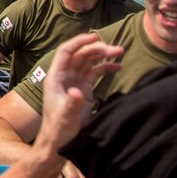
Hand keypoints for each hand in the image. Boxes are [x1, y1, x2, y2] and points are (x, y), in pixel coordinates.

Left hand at [37, 33, 123, 151]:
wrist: (59, 141)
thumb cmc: (58, 129)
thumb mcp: (65, 117)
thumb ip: (72, 104)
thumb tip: (78, 91)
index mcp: (56, 77)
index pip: (66, 52)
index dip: (79, 42)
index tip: (95, 37)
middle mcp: (65, 76)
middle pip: (81, 54)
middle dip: (97, 49)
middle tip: (116, 49)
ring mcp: (75, 81)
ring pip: (89, 61)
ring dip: (103, 55)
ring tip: (120, 52)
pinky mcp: (84, 88)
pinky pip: (95, 72)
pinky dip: (106, 67)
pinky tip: (118, 66)